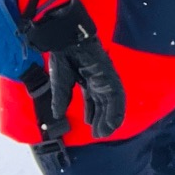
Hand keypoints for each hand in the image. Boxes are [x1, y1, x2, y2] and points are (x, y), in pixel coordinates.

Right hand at [26, 0, 126, 138]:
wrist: (65, 40)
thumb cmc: (62, 55)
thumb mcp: (60, 83)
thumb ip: (61, 99)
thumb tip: (58, 115)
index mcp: (87, 80)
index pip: (93, 101)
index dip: (93, 114)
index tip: (92, 127)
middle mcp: (99, 80)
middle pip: (104, 103)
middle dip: (102, 119)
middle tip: (100, 134)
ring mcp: (106, 78)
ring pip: (112, 102)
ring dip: (110, 118)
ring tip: (107, 132)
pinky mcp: (110, 75)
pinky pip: (117, 95)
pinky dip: (117, 109)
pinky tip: (115, 122)